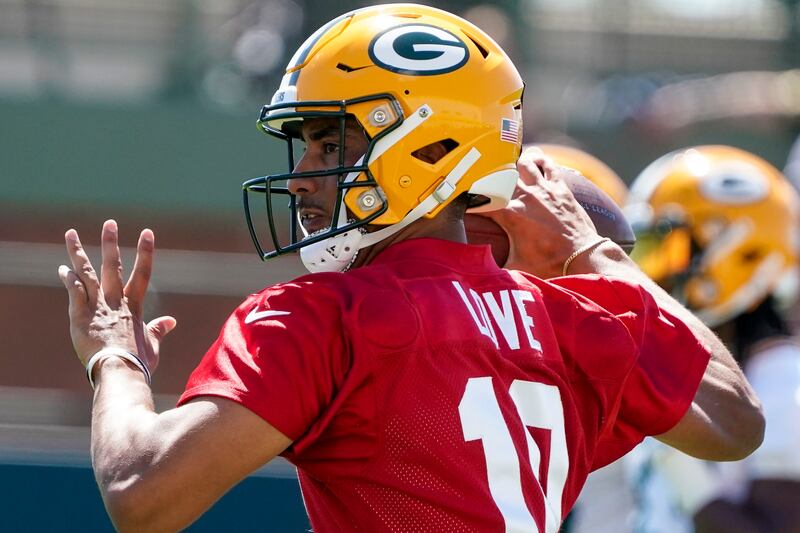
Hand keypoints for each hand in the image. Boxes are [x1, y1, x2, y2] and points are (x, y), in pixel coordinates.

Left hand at [58, 219, 175, 372]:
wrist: (120, 369)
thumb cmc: (138, 361)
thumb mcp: (152, 344)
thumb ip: (158, 329)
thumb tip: (171, 321)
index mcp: (134, 307)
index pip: (142, 273)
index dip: (145, 251)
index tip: (146, 233)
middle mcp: (115, 301)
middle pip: (113, 266)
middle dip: (111, 243)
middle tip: (109, 223)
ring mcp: (97, 307)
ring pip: (86, 273)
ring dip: (78, 253)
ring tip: (70, 234)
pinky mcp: (80, 316)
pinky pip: (74, 293)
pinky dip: (69, 280)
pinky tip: (64, 269)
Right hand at [478, 147, 600, 277]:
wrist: (582, 256)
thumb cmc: (549, 264)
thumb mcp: (516, 267)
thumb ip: (492, 266)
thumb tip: (472, 270)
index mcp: (510, 214)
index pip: (479, 199)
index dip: (467, 198)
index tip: (461, 200)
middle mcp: (525, 196)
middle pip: (499, 174)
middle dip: (489, 176)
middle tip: (484, 181)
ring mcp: (544, 189)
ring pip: (523, 162)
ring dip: (514, 165)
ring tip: (510, 171)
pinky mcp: (559, 187)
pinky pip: (547, 164)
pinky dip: (539, 162)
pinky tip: (534, 165)